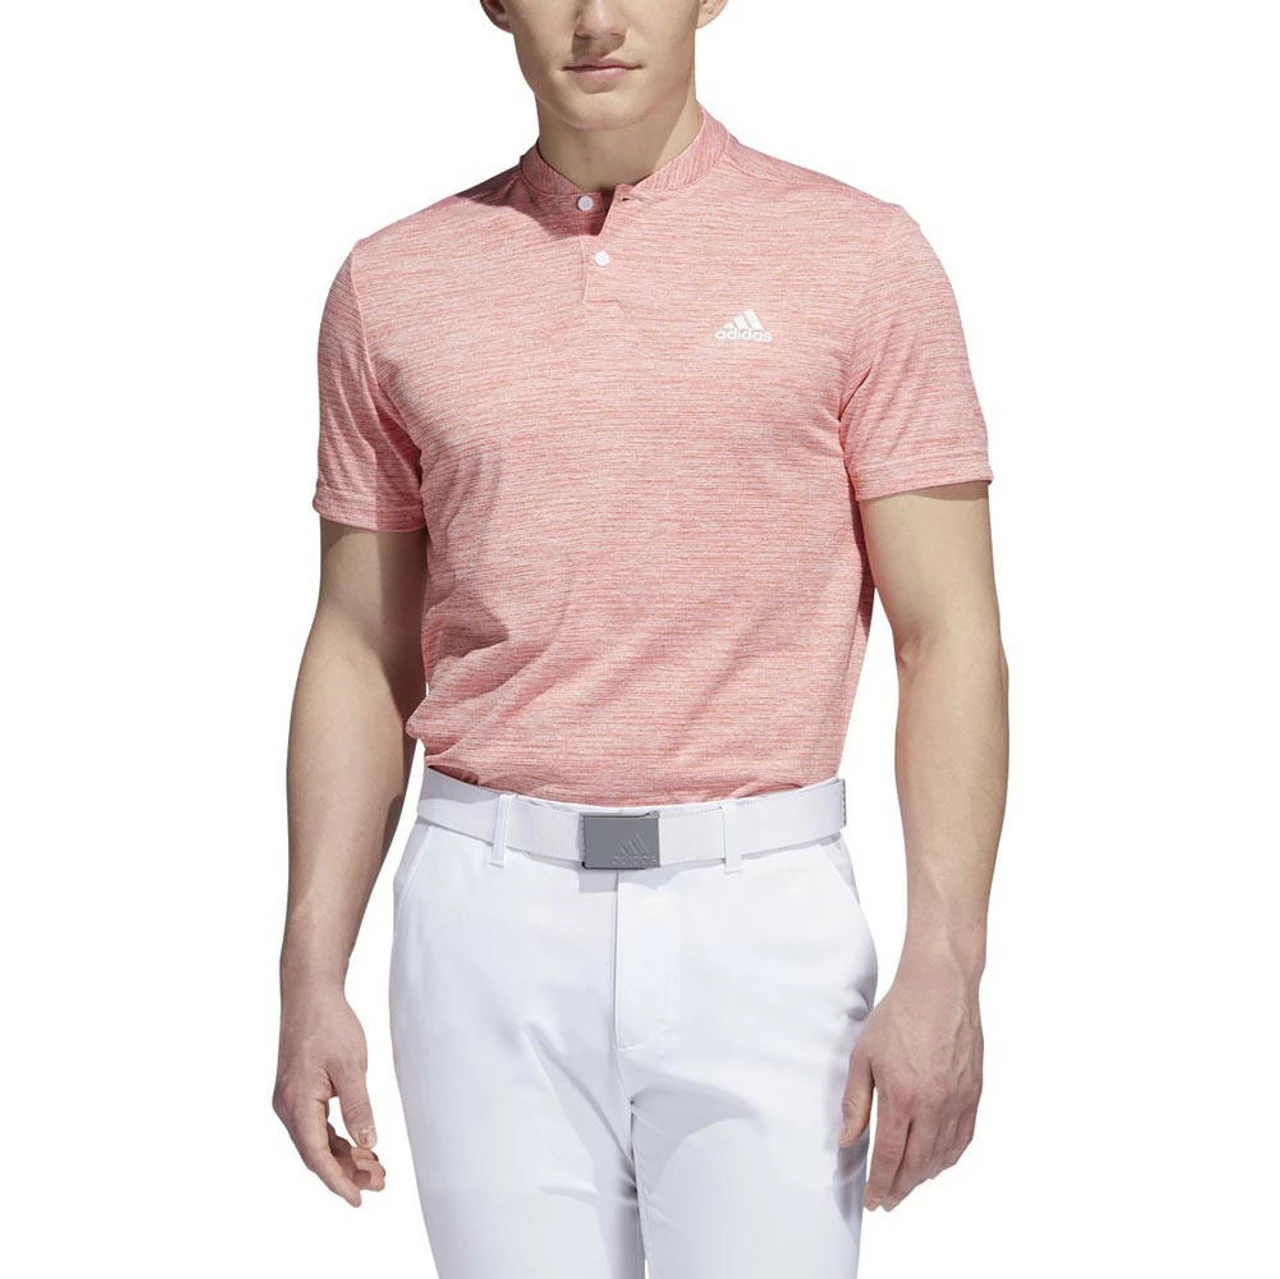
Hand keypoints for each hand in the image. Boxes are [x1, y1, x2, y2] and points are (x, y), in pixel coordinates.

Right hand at [273, 982, 386, 1205]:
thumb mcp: (351, 1065)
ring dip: (345, 1157)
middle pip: (316, 1153)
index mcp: (297, 1102)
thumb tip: (367, 1143)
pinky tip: (361, 1146)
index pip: (316, 1154)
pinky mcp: (299, 1093)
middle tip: (381, 1183)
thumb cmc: (328, 1024)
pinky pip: (317, 1126)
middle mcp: (288, 1106)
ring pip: (317, 1141)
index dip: (337, 1180)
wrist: (309, 994)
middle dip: (347, 1172)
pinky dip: (338, 1139)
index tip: (358, 1199)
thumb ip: (359, 1106)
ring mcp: (291, 1100)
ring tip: (377, 1170)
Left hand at [837, 960, 982, 1211]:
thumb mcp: (863, 1056)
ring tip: (907, 1184)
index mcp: (903, 1097)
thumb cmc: (898, 1016)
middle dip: (900, 1188)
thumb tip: (847, 1138)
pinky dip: (949, 1157)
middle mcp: (934, 1106)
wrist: (939, 988)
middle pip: (917, 1164)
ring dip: (924, 1177)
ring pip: (942, 1156)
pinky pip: (964, 1138)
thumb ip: (855, 1102)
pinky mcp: (974, 1093)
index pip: (891, 1157)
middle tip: (887, 1201)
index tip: (872, 1200)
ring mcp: (958, 1101)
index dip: (880, 1184)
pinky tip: (937, 1161)